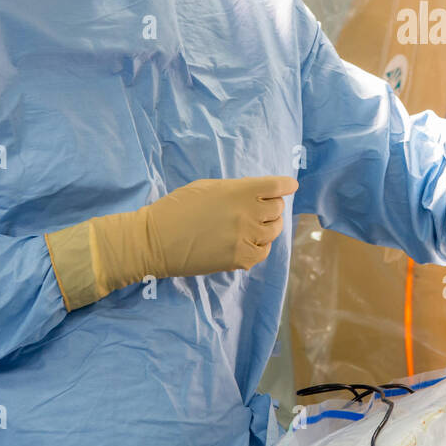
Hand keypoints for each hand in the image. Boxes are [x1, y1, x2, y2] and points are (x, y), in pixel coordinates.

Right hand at [46, 176, 298, 309]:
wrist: (155, 241)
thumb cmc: (177, 207)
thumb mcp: (208, 187)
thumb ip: (237, 190)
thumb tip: (257, 195)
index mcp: (240, 191)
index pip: (277, 187)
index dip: (286, 185)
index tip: (290, 186)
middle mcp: (248, 214)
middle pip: (277, 209)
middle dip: (271, 207)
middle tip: (258, 209)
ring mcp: (245, 238)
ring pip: (273, 231)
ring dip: (267, 227)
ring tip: (251, 227)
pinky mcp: (239, 259)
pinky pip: (262, 252)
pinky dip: (259, 246)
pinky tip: (245, 243)